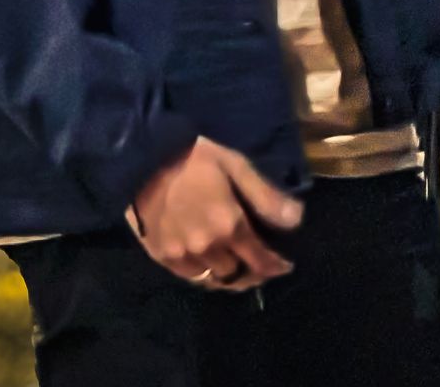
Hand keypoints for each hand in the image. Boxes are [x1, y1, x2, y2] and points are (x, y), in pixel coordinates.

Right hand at [124, 137, 303, 290]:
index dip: (276, 266)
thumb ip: (266, 197)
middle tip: (263, 267)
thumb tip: (297, 221)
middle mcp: (207, 248)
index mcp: (229, 226)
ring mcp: (182, 256)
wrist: (142, 159)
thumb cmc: (194, 158)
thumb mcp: (236, 166)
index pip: (260, 260)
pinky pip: (191, 277)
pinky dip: (206, 276)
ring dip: (231, 278)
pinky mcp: (162, 256)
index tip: (285, 265)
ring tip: (240, 270)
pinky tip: (211, 265)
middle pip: (238, 276)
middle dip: (255, 274)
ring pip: (214, 281)